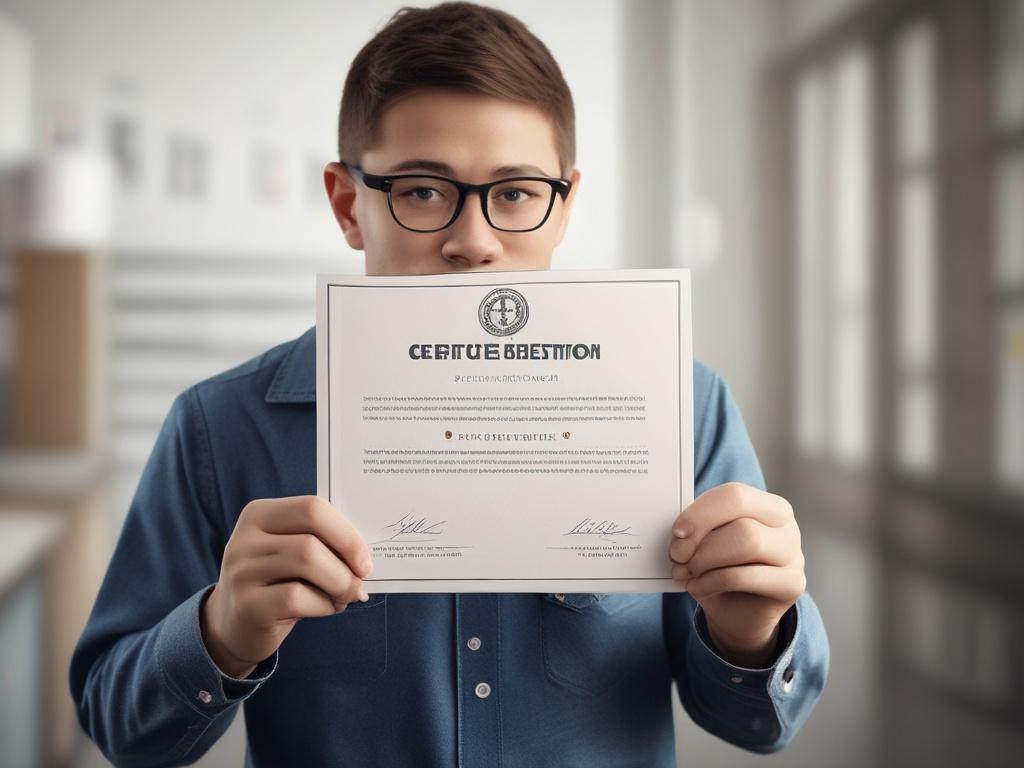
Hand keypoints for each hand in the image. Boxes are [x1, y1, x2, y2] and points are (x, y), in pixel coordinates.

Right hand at [200, 496, 372, 677]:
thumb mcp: (293, 553)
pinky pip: (296, 598)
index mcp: (260, 514)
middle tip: (359, 582)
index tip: (364, 560)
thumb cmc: (278, 583)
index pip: (312, 508)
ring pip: (307, 563)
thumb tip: (365, 556)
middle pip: (312, 538)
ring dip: (339, 585)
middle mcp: (245, 538)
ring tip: (344, 597)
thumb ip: (322, 543)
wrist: (234, 626)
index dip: (347, 534)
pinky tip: (326, 609)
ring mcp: (241, 571)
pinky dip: (323, 606)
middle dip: (347, 562)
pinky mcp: (246, 605)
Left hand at [668, 482, 804, 666]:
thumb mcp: (705, 542)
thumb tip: (680, 536)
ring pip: (748, 543)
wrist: (737, 612)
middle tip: (677, 556)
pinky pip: (745, 577)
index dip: (702, 512)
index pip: (735, 495)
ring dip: (706, 559)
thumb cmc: (720, 568)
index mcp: (768, 506)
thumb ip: (697, 530)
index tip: (677, 531)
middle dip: (701, 540)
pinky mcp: (792, 585)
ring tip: (686, 571)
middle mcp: (787, 527)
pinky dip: (711, 581)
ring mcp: (794, 556)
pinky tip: (696, 586)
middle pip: (742, 522)